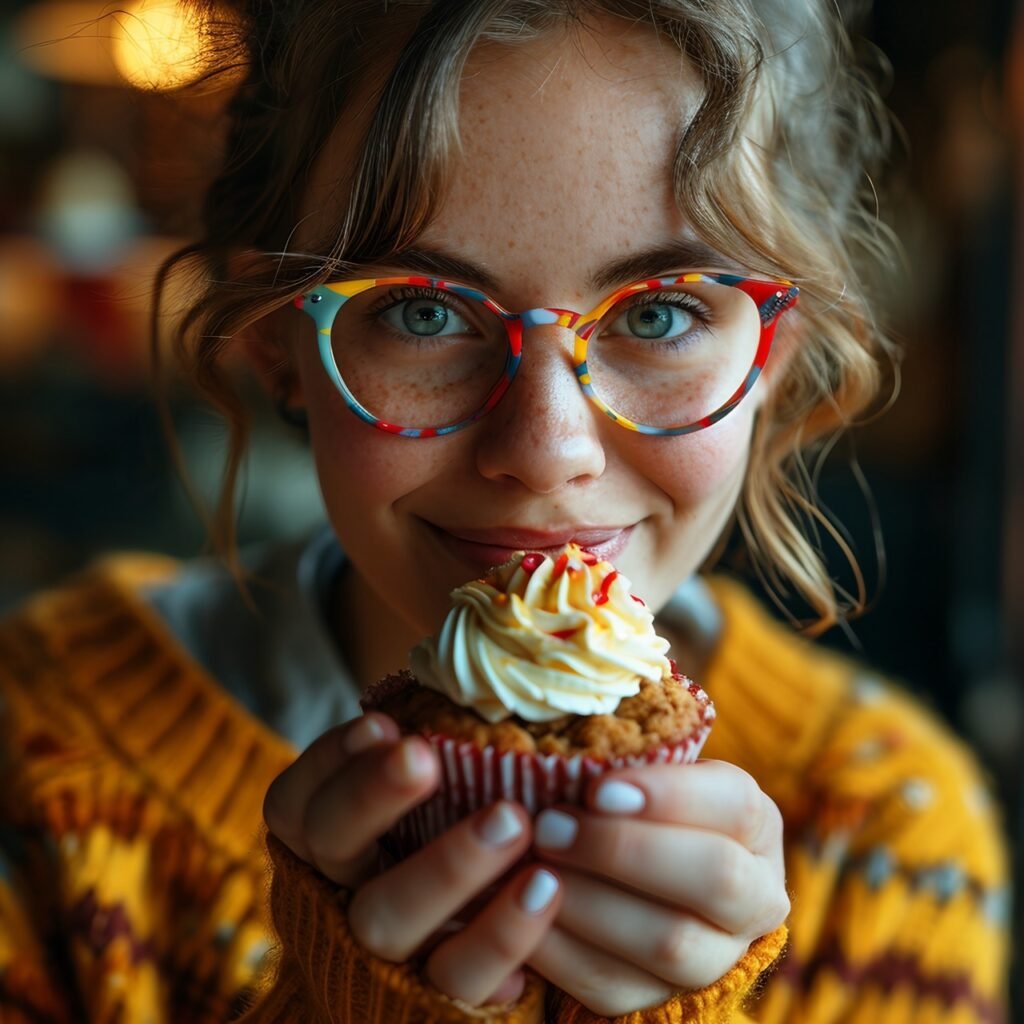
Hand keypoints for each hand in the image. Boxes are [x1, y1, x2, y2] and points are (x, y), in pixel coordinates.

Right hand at [262, 713, 562, 1006]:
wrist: (455, 958)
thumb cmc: (445, 838)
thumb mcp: (428, 794)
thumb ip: (437, 750)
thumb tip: (485, 686)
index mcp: (325, 837)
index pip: (298, 798)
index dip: (330, 760)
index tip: (382, 724)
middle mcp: (340, 890)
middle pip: (331, 842)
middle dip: (372, 795)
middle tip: (423, 756)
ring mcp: (380, 953)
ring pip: (385, 917)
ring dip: (448, 866)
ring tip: (513, 822)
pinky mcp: (430, 1000)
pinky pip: (457, 975)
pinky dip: (501, 934)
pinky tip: (544, 890)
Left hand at [526, 760, 789, 1016]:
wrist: (624, 881)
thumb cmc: (626, 801)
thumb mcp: (639, 771)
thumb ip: (621, 757)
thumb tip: (566, 750)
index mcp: (756, 825)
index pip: (735, 803)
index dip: (669, 795)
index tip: (596, 787)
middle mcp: (756, 896)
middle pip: (715, 877)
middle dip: (623, 850)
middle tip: (550, 826)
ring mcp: (719, 958)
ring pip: (669, 942)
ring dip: (590, 903)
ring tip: (532, 867)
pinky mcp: (665, 1001)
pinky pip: (616, 987)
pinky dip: (562, 950)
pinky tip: (523, 913)